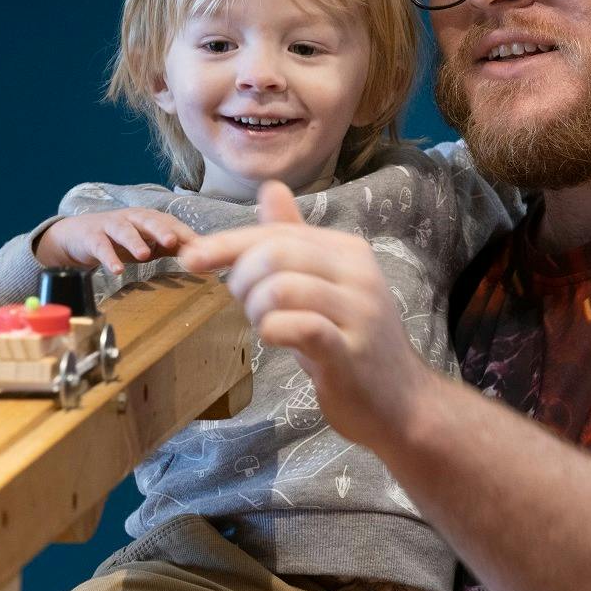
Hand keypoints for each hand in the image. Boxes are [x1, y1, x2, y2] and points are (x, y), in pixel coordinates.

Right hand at [37, 208, 197, 275]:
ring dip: (134, 241)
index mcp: (147, 218)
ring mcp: (110, 226)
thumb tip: (201, 255)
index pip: (169, 222)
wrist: (79, 236)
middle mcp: (131, 218)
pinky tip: (116, 270)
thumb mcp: (147, 243)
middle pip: (148, 220)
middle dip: (161, 230)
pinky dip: (109, 258)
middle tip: (173, 242)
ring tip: (144, 255)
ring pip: (124, 230)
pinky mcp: (92, 237)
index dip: (183, 233)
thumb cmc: (119, 240)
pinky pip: (101, 247)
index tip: (199, 246)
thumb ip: (171, 247)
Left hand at [180, 180, 435, 453]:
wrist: (399, 403)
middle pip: (276, 251)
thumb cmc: (350, 341)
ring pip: (281, 287)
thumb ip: (295, 240)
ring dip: (255, 307)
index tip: (190, 258)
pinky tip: (273, 338)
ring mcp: (357, 312)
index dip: (227, 243)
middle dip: (241, 276)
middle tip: (242, 304)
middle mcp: (357, 273)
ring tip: (262, 323)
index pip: (276, 231)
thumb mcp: (324, 283)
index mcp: (347, 250)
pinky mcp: (349, 352)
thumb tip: (270, 188)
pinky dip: (273, 329)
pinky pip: (299, 327)